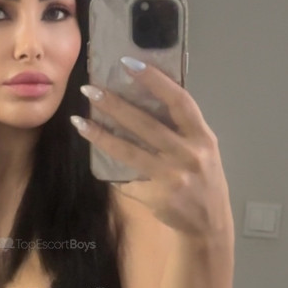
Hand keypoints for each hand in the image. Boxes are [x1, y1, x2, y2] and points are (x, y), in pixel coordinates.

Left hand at [75, 59, 233, 239]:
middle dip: (115, 105)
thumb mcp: (203, 151)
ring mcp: (172, 177)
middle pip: (146, 124)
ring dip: (101, 135)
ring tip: (79, 122)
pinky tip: (97, 162)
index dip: (154, 80)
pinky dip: (112, 172)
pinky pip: (127, 180)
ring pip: (129, 152)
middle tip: (90, 90)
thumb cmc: (203, 181)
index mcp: (202, 137)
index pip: (179, 100)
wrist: (209, 226)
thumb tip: (144, 100)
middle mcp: (189, 155)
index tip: (129, 62)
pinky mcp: (157, 197)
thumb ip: (182, 129)